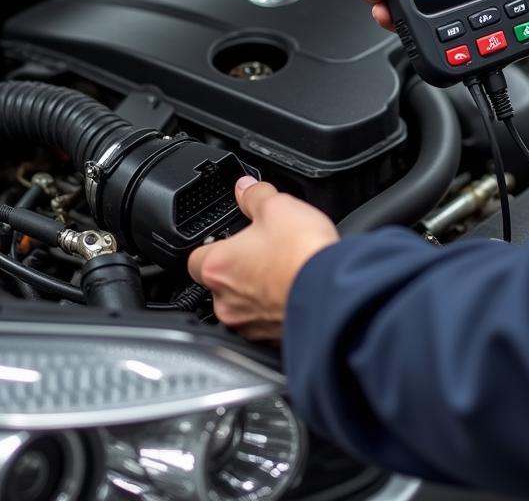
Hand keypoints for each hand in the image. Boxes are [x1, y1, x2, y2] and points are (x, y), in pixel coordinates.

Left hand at [188, 177, 338, 340]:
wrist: (333, 293)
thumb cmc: (301, 254)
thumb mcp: (277, 206)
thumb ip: (255, 196)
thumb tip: (246, 187)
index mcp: (217, 267)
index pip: (194, 258)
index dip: (212, 245)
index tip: (229, 237)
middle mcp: (226, 302)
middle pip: (219, 284)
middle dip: (239, 268)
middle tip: (263, 251)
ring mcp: (249, 325)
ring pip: (243, 307)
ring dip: (257, 291)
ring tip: (283, 271)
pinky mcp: (273, 341)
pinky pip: (266, 323)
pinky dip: (277, 308)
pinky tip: (295, 290)